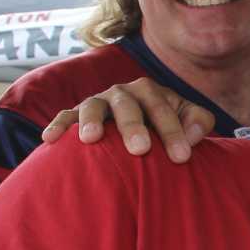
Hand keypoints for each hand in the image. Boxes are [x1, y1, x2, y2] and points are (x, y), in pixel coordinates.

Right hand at [41, 77, 215, 162]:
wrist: (140, 125)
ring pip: (93, 106)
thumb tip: (193, 136)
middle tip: (141, 149)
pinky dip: (59, 126)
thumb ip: (198, 122)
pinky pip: (65, 117)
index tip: (182, 157)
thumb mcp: (187, 120)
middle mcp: (123, 93)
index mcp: (150, 92)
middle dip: (133, 126)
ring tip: (91, 139)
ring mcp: (98, 102)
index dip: (173, 132)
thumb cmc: (166, 126)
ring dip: (91, 120)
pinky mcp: (77, 115)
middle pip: (127, 105)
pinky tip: (50, 140)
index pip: (163, 108)